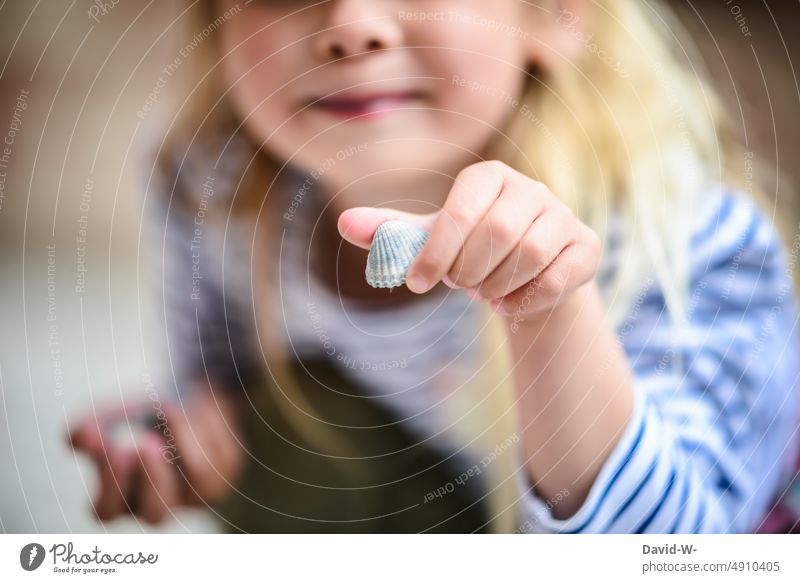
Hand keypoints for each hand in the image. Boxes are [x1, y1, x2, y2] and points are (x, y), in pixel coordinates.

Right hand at [66, 382, 243, 524]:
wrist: (189, 393)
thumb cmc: (143, 411)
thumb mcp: (114, 413)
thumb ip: (92, 425)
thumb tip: (79, 438)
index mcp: (123, 495)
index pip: (106, 510)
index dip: (107, 482)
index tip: (110, 446)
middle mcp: (159, 503)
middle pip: (155, 514)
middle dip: (151, 480)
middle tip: (145, 443)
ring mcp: (195, 494)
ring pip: (198, 481)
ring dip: (183, 439)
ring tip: (168, 406)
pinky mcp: (225, 475)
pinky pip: (219, 458)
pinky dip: (202, 426)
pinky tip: (194, 406)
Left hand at [337, 160, 601, 320]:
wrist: (524, 275)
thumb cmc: (470, 250)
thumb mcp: (429, 242)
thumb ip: (392, 234)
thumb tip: (344, 224)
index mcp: (489, 176)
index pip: (462, 207)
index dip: (437, 249)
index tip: (417, 284)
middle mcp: (530, 188)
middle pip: (498, 232)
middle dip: (469, 270)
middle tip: (461, 284)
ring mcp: (563, 216)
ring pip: (531, 255)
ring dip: (497, 285)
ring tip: (486, 289)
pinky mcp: (586, 247)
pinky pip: (557, 278)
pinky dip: (526, 300)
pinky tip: (511, 301)